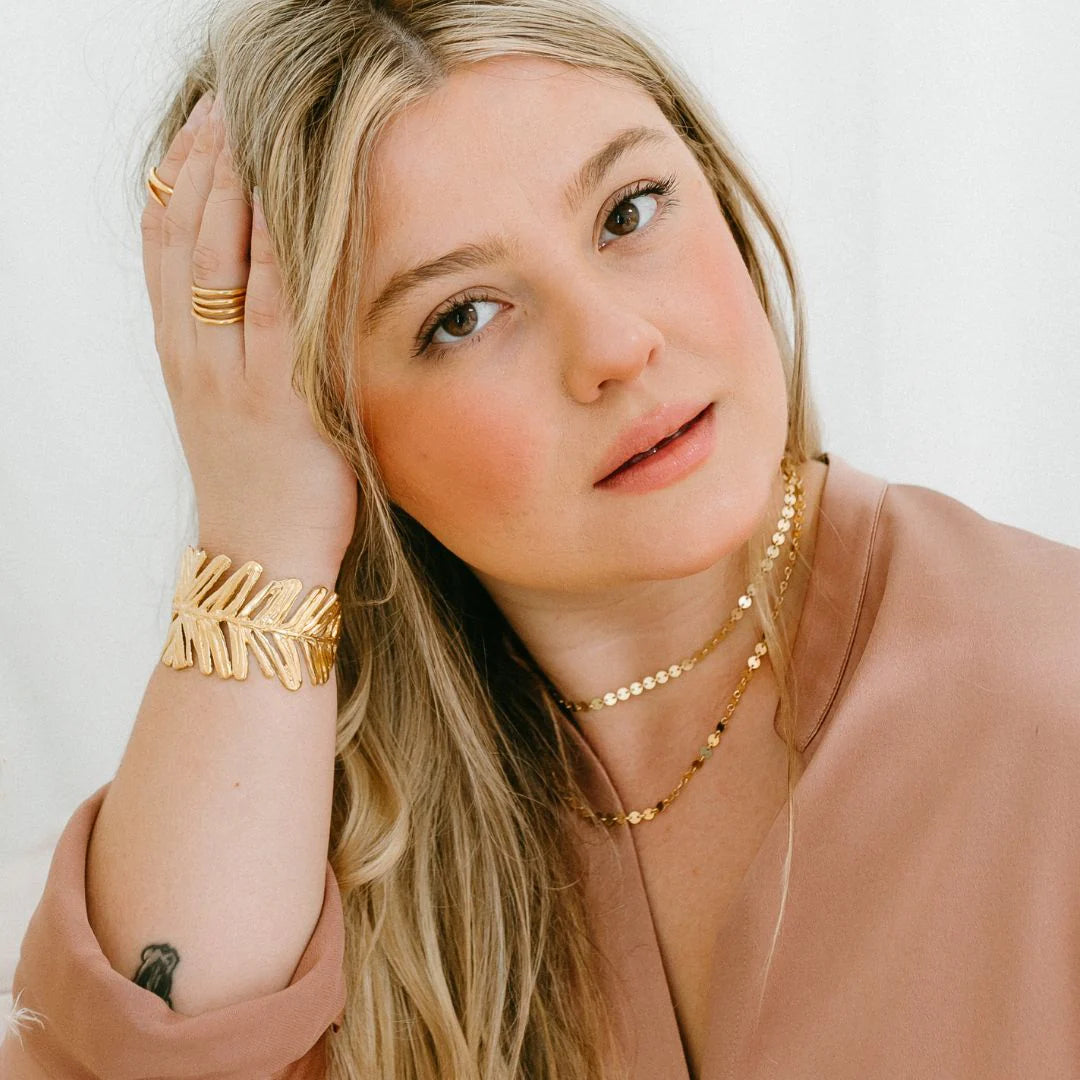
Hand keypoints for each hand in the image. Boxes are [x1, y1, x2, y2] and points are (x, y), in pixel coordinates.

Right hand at [141, 92, 357, 569]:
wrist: (261, 555)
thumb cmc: (258, 482)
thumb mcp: (225, 405)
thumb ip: (231, 348)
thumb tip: (257, 290)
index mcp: (181, 352)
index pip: (165, 243)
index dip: (181, 176)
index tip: (203, 124)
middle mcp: (196, 354)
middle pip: (187, 236)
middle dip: (208, 162)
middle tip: (229, 104)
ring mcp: (232, 374)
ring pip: (219, 259)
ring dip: (237, 189)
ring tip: (254, 130)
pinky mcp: (279, 398)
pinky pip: (276, 308)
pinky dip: (284, 251)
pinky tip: (296, 205)